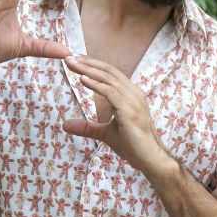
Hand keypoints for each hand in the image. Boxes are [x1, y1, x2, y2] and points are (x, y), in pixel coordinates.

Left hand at [62, 55, 172, 174]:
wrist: (150, 159)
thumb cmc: (133, 146)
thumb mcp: (105, 133)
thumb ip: (87, 127)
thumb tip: (65, 124)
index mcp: (131, 95)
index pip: (111, 74)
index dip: (93, 65)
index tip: (75, 61)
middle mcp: (134, 93)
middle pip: (109, 71)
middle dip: (88, 62)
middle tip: (69, 57)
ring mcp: (133, 100)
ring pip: (108, 78)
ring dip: (88, 70)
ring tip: (71, 64)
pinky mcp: (129, 110)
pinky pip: (110, 92)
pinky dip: (95, 85)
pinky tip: (82, 79)